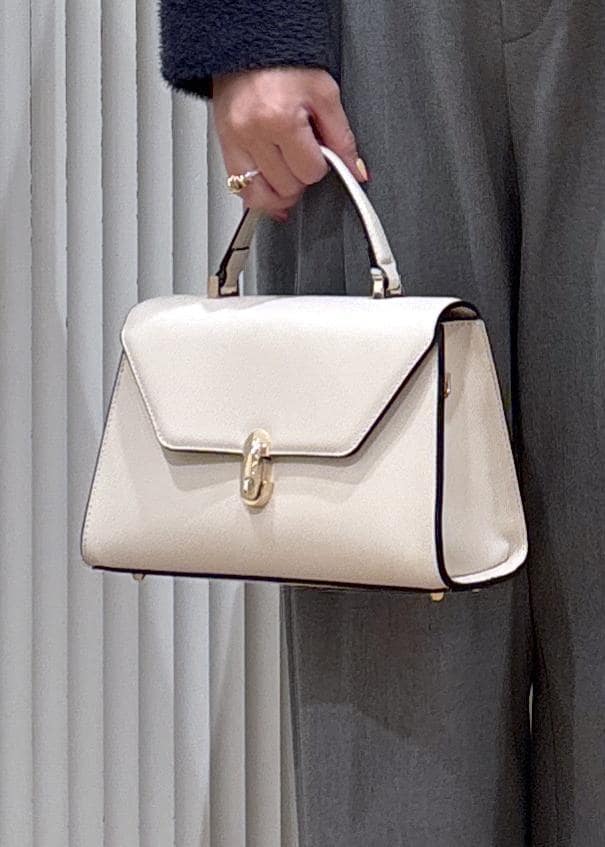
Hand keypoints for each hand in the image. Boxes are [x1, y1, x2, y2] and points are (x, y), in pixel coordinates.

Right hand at [212, 67, 367, 221]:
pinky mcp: (224, 146)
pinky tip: (269, 190)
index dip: (321, 166)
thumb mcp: (324, 94)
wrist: (250, 47)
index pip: (310, 171)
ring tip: (288, 175)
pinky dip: (258, 196)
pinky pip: (240, 190)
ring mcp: (235, 140)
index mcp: (280, 117)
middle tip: (302, 156)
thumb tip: (356, 172)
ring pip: (261, 196)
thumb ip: (342, 138)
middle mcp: (253, 132)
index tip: (319, 152)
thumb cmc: (286, 65)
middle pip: (287, 187)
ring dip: (280, 191)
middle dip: (301, 177)